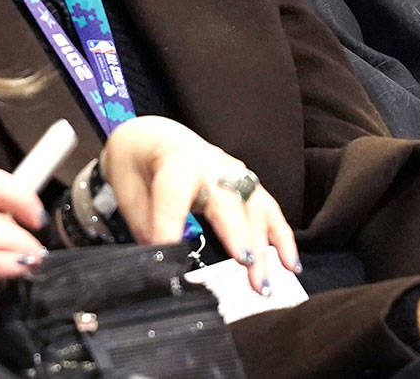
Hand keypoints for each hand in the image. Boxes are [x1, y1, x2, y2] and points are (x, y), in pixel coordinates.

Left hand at [99, 116, 298, 292]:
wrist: (155, 137)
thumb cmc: (139, 165)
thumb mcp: (129, 192)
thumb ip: (146, 227)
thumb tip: (161, 266)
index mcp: (175, 163)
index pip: (174, 198)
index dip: (170, 229)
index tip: (169, 263)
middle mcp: (211, 165)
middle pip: (229, 203)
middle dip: (239, 236)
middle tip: (245, 267)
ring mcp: (234, 173)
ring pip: (256, 208)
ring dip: (265, 246)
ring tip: (263, 282)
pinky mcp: (247, 183)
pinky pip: (270, 210)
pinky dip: (282, 238)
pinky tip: (290, 264)